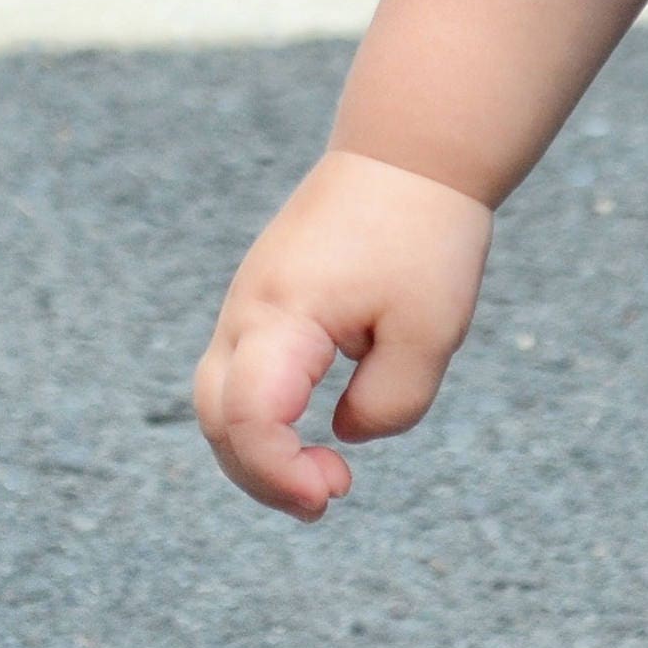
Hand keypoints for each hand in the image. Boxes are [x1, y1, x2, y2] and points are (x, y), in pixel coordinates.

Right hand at [193, 149, 494, 516]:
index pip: (246, 420)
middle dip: (261, 475)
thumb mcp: (430, 333)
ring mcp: (250, 300)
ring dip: (261, 448)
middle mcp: (248, 310)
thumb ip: (387, 405)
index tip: (333, 493)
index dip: (279, 475)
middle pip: (217, 418)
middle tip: (328, 497)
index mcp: (280, 315)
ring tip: (327, 476)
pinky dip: (267, 414)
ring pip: (224, 398)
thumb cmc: (426, 235)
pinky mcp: (268, 296)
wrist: (414, 149)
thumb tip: (343, 435)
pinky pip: (247, 371)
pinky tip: (316, 431)